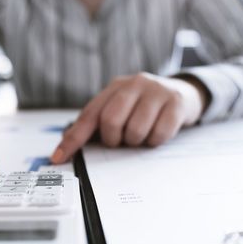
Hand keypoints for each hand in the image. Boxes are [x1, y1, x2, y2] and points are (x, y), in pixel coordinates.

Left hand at [51, 73, 206, 162]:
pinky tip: (158, 132)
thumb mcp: (121, 107)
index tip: (58, 158)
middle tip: (122, 140)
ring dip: (136, 142)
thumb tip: (68, 146)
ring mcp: (155, 91)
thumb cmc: (144, 106)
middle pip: (110, 121)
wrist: (184, 92)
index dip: (72, 139)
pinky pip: (159, 134)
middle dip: (114, 140)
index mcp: (113, 88)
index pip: (88, 116)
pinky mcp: (175, 102)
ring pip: (135, 130)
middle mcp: (132, 84)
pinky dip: (155, 141)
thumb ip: (98, 122)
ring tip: (141, 134)